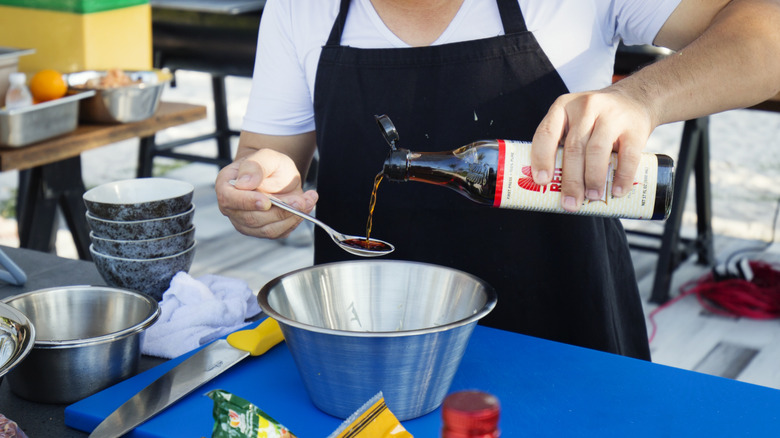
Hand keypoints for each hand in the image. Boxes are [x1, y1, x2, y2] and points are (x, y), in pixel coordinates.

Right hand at [216, 148, 318, 238]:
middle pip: (252, 218)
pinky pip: (279, 233)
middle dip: (279, 211)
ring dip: (291, 217)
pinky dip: (295, 221)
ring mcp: (247, 222)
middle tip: (299, 200)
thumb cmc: (268, 165)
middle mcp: (233, 208)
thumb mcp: (265, 157)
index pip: (229, 199)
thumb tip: (244, 183)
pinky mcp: (263, 231)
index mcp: (226, 186)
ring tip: (306, 200)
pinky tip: (304, 206)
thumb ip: (254, 167)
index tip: (266, 201)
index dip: (247, 202)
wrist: (278, 174)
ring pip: (268, 229)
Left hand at [530, 88, 653, 211]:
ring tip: (592, 198)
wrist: (635, 98)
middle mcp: (586, 108)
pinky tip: (617, 191)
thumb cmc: (595, 120)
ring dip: (593, 179)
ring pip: (597, 151)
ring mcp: (612, 116)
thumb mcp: (574, 121)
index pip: (546, 134)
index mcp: (563, 107)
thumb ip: (562, 146)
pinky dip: (622, 176)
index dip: (542, 158)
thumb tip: (552, 189)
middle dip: (570, 180)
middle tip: (569, 204)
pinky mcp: (635, 128)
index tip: (541, 181)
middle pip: (574, 148)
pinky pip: (627, 156)